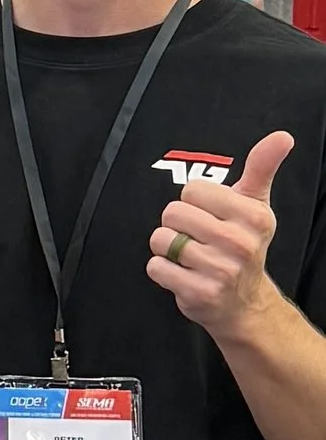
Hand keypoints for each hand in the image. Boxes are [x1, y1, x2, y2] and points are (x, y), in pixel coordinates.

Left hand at [147, 128, 292, 341]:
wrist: (243, 303)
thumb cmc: (244, 244)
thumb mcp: (256, 204)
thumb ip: (262, 166)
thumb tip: (282, 136)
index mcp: (253, 216)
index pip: (192, 190)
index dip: (195, 202)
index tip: (212, 216)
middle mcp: (240, 243)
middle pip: (173, 212)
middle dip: (179, 224)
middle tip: (199, 238)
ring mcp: (221, 271)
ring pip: (161, 239)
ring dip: (168, 248)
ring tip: (190, 256)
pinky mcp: (199, 293)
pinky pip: (156, 267)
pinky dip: (163, 270)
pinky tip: (184, 274)